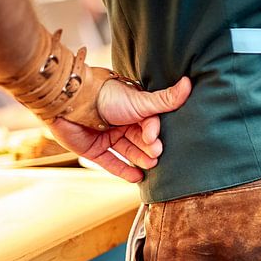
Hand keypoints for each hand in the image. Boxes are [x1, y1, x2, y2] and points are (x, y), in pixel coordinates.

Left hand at [47, 76, 191, 181]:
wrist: (71, 103)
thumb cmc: (107, 97)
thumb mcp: (141, 101)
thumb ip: (166, 99)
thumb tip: (189, 82)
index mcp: (132, 110)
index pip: (149, 125)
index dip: (153, 133)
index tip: (154, 140)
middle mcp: (120, 123)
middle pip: (139, 140)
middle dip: (148, 149)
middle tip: (156, 157)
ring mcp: (106, 136)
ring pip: (128, 152)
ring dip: (140, 160)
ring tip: (149, 167)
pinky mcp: (93, 150)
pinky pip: (111, 162)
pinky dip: (124, 170)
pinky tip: (137, 177)